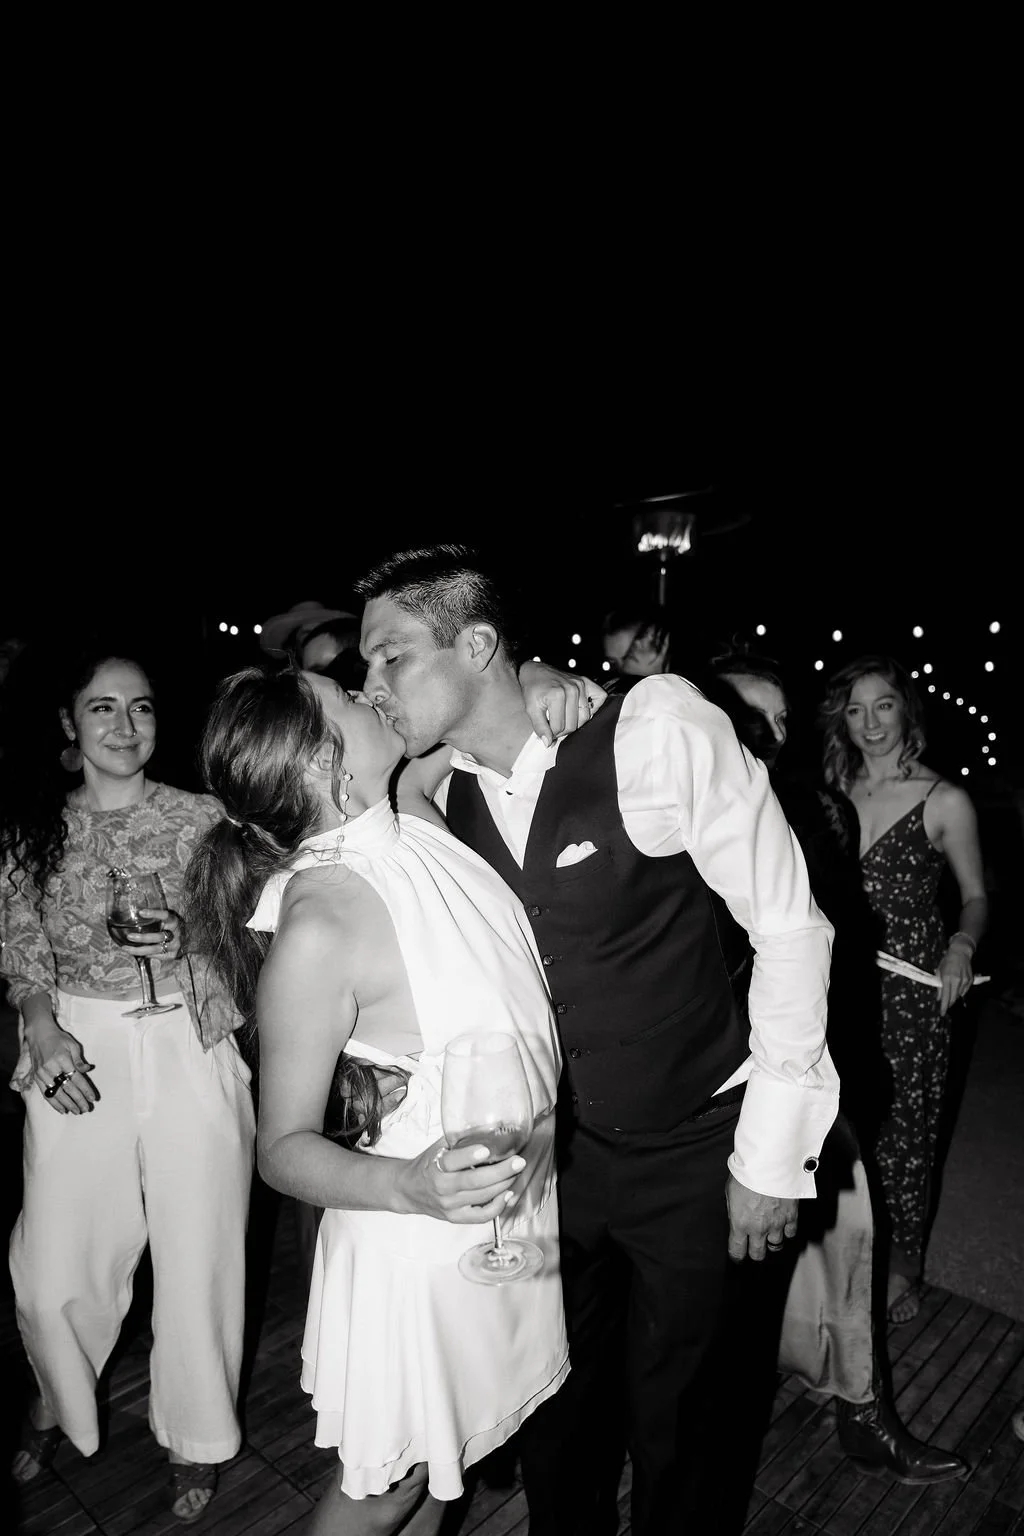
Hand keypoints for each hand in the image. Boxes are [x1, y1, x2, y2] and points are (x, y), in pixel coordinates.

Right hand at [29, 1028, 98, 1115]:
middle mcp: (52, 1068)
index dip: (85, 1090)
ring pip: (56, 1094)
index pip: (76, 1078)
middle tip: (87, 1109)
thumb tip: (87, 1070)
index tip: (92, 1098)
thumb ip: (79, 1060)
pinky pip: (46, 1094)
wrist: (39, 1034)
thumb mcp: (72, 1045)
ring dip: (67, 1104)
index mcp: (63, 1059)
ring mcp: (43, 1074)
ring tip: (76, 1111)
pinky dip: (54, 1103)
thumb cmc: (58, 1038)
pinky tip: (62, 1109)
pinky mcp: (37, 1077)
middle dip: (78, 1100)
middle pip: (68, 1088)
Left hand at [125, 906, 183, 960]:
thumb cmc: (170, 927)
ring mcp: (174, 945)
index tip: (140, 912)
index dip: (154, 913)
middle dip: (143, 938)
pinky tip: (135, 952)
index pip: (165, 915)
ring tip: (125, 948)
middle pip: (159, 936)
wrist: (187, 939)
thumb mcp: (167, 920)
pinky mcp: (172, 955)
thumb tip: (135, 913)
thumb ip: (155, 918)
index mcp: (174, 921)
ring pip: (155, 949)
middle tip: (129, 936)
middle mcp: (175, 934)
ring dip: (139, 949)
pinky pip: (156, 956)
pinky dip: (145, 955)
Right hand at [403, 1137, 524, 1224]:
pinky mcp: (455, 1218)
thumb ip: (459, 1141)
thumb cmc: (428, 1165)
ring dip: (504, 1184)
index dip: (470, 1156)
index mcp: (435, 1166)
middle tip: (518, 1162)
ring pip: (482, 1197)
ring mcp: (449, 1205)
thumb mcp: (438, 1148)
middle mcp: (442, 1187)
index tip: (487, 1150)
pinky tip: (507, 1194)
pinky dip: (498, 1206)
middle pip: (474, 1181)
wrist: (409, 1190)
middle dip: (500, 1171)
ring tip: (516, 1172)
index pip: (452, 1161)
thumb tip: (488, 1129)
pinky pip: (481, 1216)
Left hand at [519, 660, 606, 746]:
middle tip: (554, 725)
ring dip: (575, 722)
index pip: (559, 727)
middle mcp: (571, 689)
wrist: (535, 672)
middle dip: (563, 730)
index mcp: (557, 695)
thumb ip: (540, 727)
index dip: (551, 733)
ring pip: (585, 717)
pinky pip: (600, 698)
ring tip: (565, 718)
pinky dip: (595, 707)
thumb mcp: (531, 709)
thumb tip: (548, 743)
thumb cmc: (533, 690)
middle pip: (574, 725)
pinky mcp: (586, 682)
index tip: (547, 729)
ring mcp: (581, 685)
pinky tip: (582, 709)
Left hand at [725, 1173, 797, 1261]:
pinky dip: (787, 1231)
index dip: (737, 1256)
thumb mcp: (730, 1192)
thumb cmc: (746, 1174)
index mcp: (740, 1224)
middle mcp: (758, 1229)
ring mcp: (776, 1224)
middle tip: (754, 1248)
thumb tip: (737, 1217)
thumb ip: (734, 1210)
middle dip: (755, 1252)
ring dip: (772, 1243)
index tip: (738, 1255)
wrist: (769, 1164)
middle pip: (758, 1254)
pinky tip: (784, 1226)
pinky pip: (790, 1233)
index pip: (737, 1251)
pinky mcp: (791, 1217)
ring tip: (770, 1236)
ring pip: (776, 1246)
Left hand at [937, 945, 972, 1016]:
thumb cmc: (947, 961)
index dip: (944, 1006)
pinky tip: (957, 986)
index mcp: (947, 978)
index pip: (945, 996)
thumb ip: (939, 985)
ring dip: (954, 996)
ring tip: (951, 989)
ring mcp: (964, 981)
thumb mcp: (939, 971)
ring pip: (958, 995)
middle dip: (948, 1003)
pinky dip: (960, 991)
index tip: (942, 1013)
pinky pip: (964, 991)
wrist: (960, 953)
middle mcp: (957, 981)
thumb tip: (938, 998)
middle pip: (953, 998)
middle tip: (945, 1004)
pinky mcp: (970, 981)